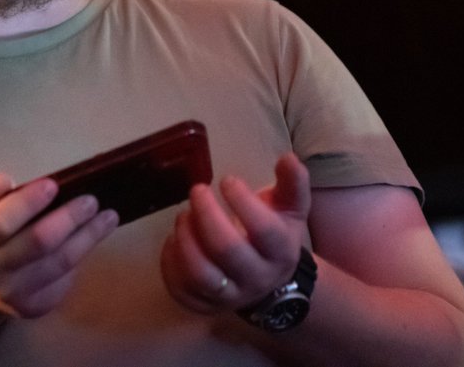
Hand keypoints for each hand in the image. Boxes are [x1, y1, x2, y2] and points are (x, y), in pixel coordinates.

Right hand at [0, 172, 118, 318]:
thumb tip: (5, 181)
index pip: (1, 222)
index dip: (27, 203)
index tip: (52, 184)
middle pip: (38, 244)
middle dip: (69, 218)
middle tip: (91, 200)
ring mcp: (14, 294)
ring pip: (60, 263)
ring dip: (89, 237)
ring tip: (108, 216)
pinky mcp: (35, 307)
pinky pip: (65, 278)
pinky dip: (82, 254)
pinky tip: (93, 236)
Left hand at [160, 152, 311, 314]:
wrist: (270, 282)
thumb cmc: (276, 234)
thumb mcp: (290, 208)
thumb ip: (293, 182)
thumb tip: (288, 158)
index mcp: (280, 252)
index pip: (264, 230)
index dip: (243, 202)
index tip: (226, 180)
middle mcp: (256, 278)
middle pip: (228, 251)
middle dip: (207, 215)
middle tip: (197, 190)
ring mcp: (229, 297)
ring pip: (201, 274)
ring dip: (185, 239)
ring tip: (183, 215)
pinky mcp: (204, 305)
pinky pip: (180, 289)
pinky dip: (170, 262)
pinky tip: (174, 238)